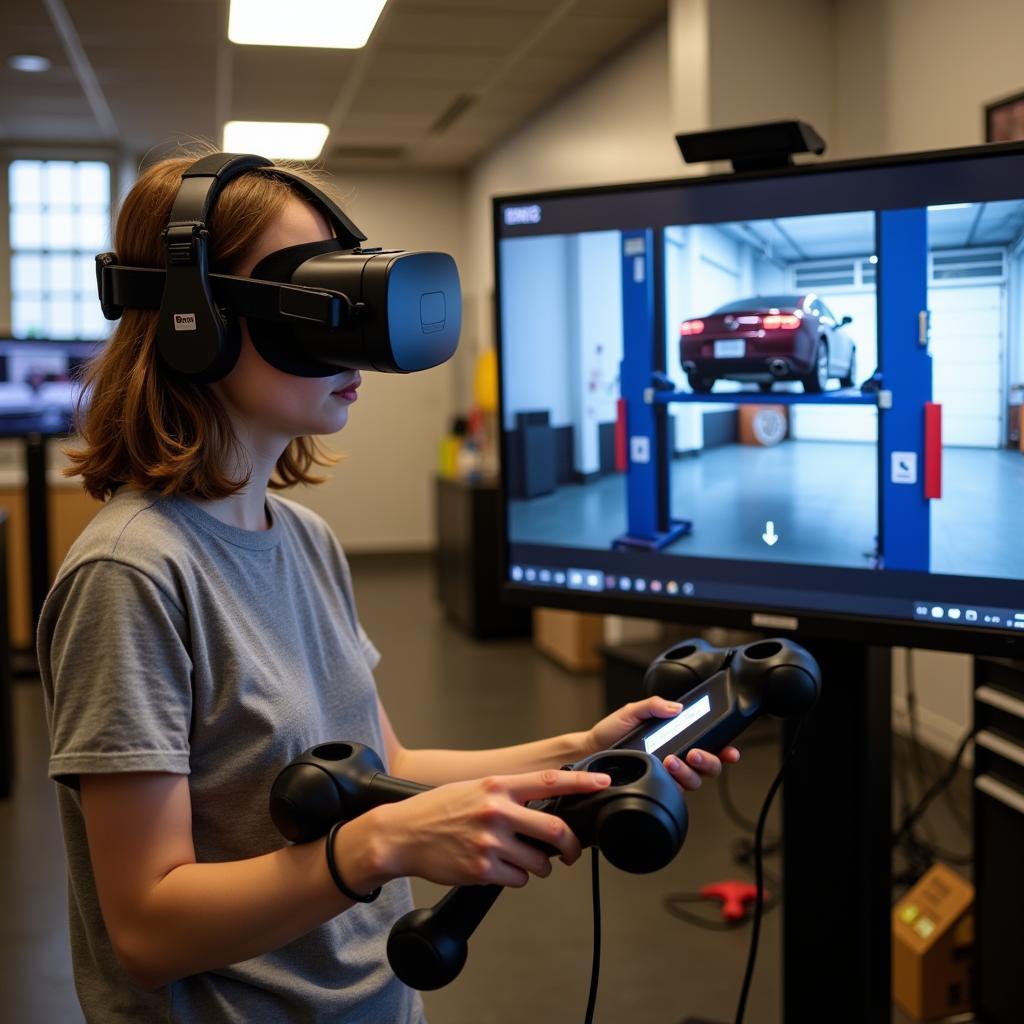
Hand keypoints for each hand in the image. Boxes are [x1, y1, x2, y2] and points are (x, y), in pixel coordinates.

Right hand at [369, 768, 612, 888]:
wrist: (402, 834)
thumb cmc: (438, 810)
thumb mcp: (475, 789)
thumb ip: (508, 795)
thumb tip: (543, 806)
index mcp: (497, 786)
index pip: (549, 780)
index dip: (581, 782)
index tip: (603, 782)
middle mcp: (496, 811)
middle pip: (554, 830)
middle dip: (569, 846)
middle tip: (569, 852)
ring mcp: (490, 842)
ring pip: (538, 863)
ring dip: (537, 867)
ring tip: (518, 860)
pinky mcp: (481, 869)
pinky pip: (516, 880)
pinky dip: (514, 878)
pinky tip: (496, 868)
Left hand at [585, 697, 739, 791]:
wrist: (591, 750)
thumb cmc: (612, 731)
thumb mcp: (633, 711)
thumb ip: (654, 705)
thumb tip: (677, 707)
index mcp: (677, 736)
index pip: (708, 743)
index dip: (724, 749)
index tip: (731, 750)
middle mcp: (678, 756)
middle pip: (709, 766)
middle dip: (709, 761)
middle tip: (694, 753)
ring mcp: (669, 774)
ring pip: (695, 781)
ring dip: (688, 772)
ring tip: (671, 761)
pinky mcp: (657, 787)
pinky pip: (675, 791)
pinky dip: (674, 783)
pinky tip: (664, 772)